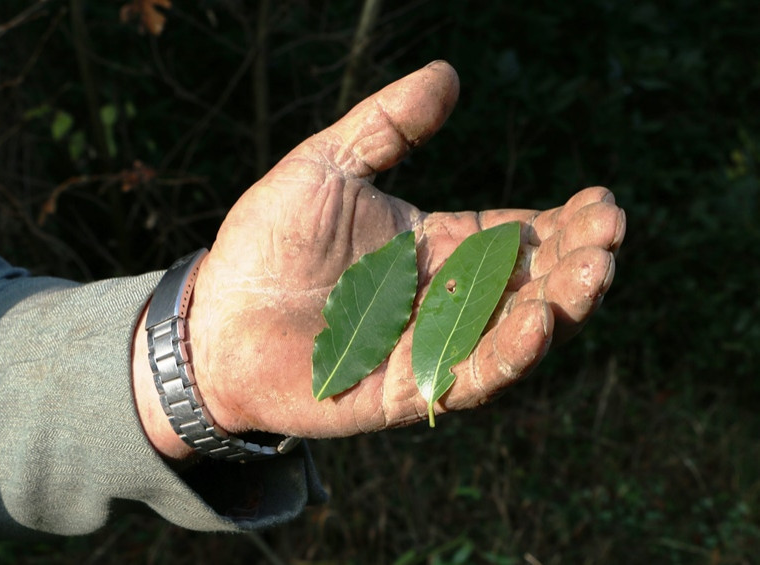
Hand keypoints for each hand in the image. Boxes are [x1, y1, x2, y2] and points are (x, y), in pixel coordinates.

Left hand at [132, 61, 624, 457]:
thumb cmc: (266, 241)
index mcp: (437, 245)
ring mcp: (430, 346)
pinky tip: (539, 320)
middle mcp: (445, 298)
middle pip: (530, 282)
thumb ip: (388, 126)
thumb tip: (450, 73)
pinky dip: (510, 353)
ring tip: (595, 272)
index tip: (602, 201)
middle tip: (611, 234)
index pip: (517, 235)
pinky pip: (470, 374)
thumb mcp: (327, 166)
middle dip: (576, 260)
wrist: (214, 318)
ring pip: (515, 331)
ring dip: (560, 305)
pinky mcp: (409, 390)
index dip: (563, 222)